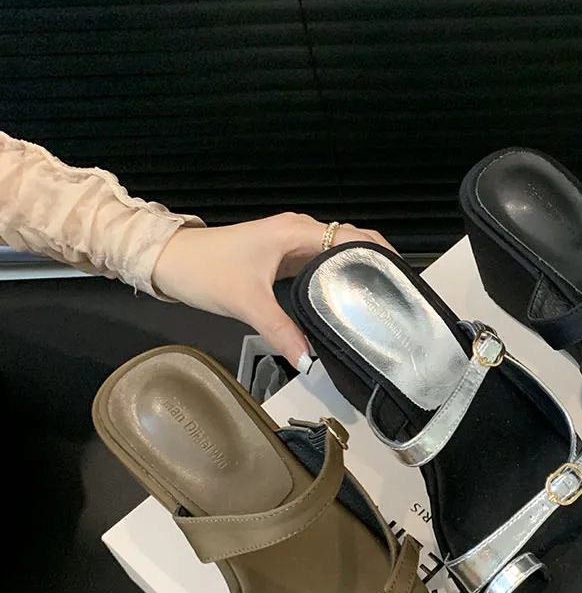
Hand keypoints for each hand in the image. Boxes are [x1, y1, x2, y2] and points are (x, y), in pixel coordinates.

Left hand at [152, 215, 391, 367]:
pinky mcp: (281, 257)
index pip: (353, 237)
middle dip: (376, 263)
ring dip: (356, 270)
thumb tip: (307, 360)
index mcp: (296, 232)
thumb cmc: (204, 270)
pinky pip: (318, 263)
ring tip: (378, 299)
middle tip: (397, 295)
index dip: (381, 254)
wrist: (168, 260)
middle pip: (350, 242)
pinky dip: (335, 277)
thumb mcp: (246, 303)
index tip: (402, 279)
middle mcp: (298, 232)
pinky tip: (343, 301)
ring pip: (334, 253)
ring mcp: (289, 244)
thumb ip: (281, 332)